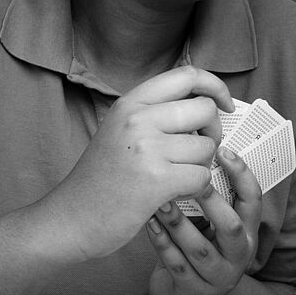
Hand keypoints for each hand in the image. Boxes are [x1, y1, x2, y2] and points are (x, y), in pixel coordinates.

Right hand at [44, 66, 233, 260]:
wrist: (70, 219)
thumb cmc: (103, 177)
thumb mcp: (121, 129)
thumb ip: (157, 112)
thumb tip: (208, 101)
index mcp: (131, 103)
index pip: (187, 75)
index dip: (215, 86)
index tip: (225, 104)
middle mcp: (138, 119)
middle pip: (205, 110)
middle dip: (213, 132)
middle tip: (197, 152)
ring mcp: (147, 148)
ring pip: (207, 147)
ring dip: (200, 166)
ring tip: (175, 176)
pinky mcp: (156, 180)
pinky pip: (202, 176)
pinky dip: (195, 188)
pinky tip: (174, 194)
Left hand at [146, 146, 261, 294]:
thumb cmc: (201, 248)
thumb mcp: (215, 227)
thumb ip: (213, 199)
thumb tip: (198, 152)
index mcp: (248, 232)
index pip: (253, 199)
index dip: (242, 174)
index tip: (223, 151)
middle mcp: (239, 254)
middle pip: (231, 226)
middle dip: (210, 201)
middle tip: (188, 179)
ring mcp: (218, 277)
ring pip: (199, 248)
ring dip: (178, 222)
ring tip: (160, 201)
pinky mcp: (194, 292)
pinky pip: (176, 264)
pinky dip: (161, 242)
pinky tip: (149, 224)